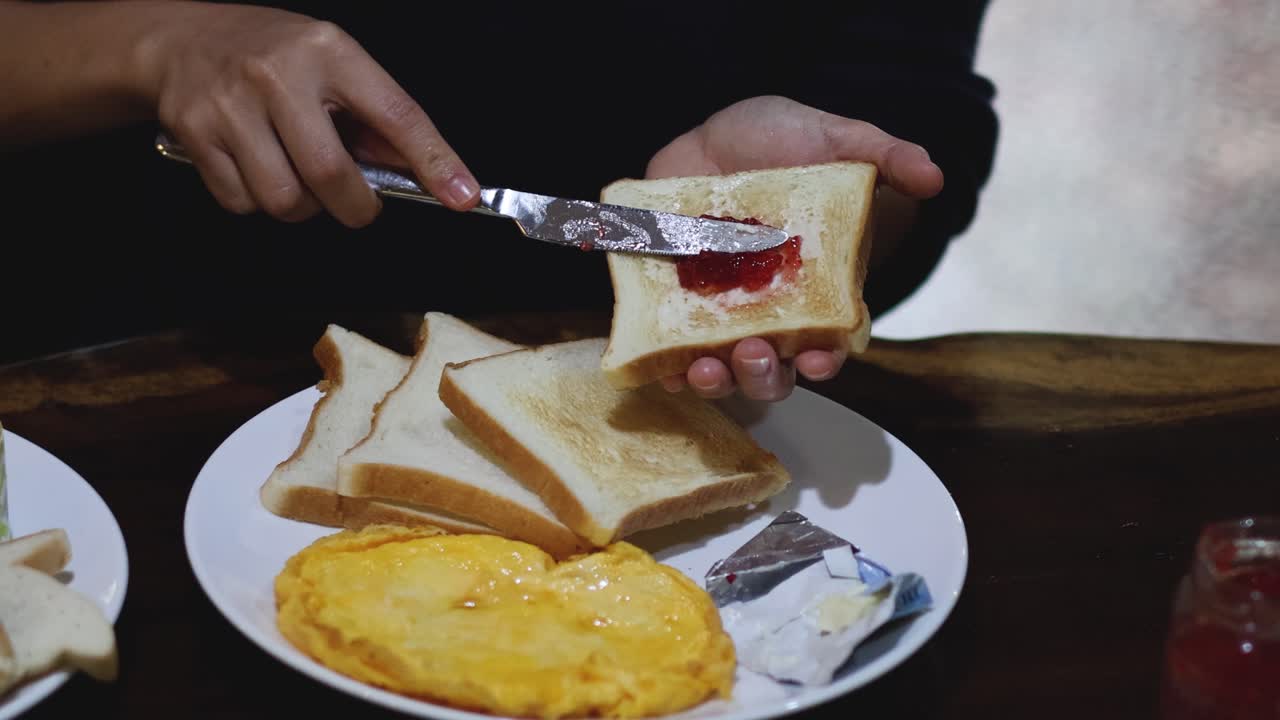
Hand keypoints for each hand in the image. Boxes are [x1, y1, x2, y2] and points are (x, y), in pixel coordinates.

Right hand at [143, 4, 477, 226]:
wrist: (182, 40)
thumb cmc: (273, 56)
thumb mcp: (333, 65)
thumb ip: (378, 118)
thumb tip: (427, 173)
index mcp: (329, 53)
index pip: (397, 115)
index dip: (434, 162)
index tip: (462, 197)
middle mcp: (279, 75)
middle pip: (330, 175)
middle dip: (354, 206)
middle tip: (357, 202)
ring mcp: (231, 105)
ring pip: (284, 199)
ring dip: (303, 206)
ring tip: (298, 176)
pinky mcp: (195, 134)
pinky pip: (242, 203)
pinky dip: (257, 201)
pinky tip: (258, 168)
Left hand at [646, 96, 944, 400]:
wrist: (715, 131)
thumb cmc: (783, 141)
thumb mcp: (836, 139)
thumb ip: (885, 155)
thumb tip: (934, 176)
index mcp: (817, 290)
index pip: (827, 342)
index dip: (824, 359)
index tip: (816, 359)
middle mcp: (769, 313)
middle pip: (772, 370)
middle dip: (763, 376)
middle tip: (752, 354)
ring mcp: (719, 312)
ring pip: (721, 370)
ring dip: (715, 381)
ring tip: (704, 369)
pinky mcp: (674, 304)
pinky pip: (669, 352)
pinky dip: (666, 367)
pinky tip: (662, 367)